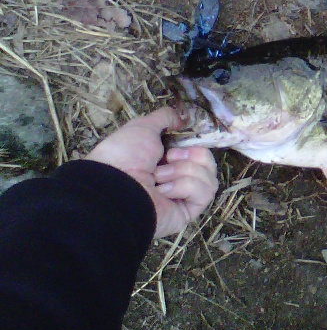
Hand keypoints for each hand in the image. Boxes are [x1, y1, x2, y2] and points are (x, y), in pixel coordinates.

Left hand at [85, 107, 218, 237]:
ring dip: (183, 171)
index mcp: (166, 160)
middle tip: (167, 159)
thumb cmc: (124, 156)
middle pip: (207, 161)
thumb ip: (165, 118)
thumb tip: (183, 119)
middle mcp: (176, 178)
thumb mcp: (143, 126)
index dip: (192, 144)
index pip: (196, 150)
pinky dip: (185, 186)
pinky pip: (205, 192)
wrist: (114, 188)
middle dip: (188, 156)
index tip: (177, 143)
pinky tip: (164, 191)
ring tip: (158, 178)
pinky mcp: (188, 211)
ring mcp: (183, 196)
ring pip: (209, 176)